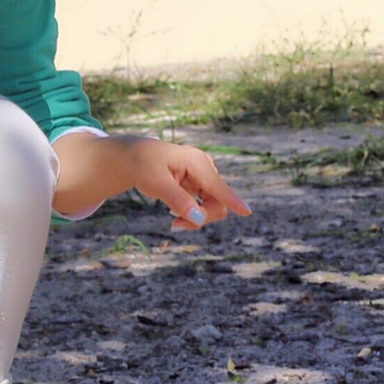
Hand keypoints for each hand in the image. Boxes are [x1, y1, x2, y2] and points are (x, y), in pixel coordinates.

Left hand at [121, 137, 250, 231]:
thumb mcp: (156, 184)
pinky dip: (193, 213)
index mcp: (196, 162)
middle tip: (175, 226)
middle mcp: (205, 167)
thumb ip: (178, 200)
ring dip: (196, 218)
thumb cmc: (144, 165)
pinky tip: (176, 213)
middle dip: (201, 218)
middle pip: (217, 202)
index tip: (247, 212)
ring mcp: (205, 176)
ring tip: (173, 222)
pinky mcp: (201, 184)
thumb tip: (199, 218)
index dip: (232, 201)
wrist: (136, 157)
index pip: (217, 186)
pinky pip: (205, 205)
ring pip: (213, 206)